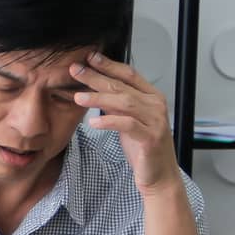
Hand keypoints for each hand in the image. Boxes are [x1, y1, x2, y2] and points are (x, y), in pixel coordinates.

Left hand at [70, 50, 179, 196]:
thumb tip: (97, 88)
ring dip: (98, 98)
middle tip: (76, 70)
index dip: (109, 65)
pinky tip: (93, 122)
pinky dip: (109, 121)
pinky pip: (127, 125)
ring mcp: (155, 121)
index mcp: (152, 97)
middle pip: (122, 86)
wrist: (158, 176)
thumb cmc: (143, 148)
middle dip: (97, 77)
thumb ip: (116, 105)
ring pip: (124, 103)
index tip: (89, 57)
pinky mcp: (151, 138)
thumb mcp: (127, 121)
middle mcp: (156, 105)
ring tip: (78, 97)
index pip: (129, 75)